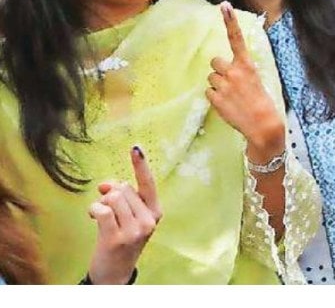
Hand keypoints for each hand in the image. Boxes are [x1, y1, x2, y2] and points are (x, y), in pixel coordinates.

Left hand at [86, 146, 160, 284]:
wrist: (114, 273)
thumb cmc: (120, 240)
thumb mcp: (127, 217)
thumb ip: (120, 197)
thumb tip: (105, 184)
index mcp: (155, 212)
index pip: (147, 183)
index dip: (140, 165)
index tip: (135, 147)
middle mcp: (149, 220)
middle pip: (123, 188)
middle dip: (111, 195)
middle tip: (109, 212)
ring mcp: (134, 230)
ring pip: (112, 197)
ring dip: (101, 204)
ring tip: (102, 219)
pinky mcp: (117, 238)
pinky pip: (102, 209)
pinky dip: (94, 210)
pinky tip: (94, 219)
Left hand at [207, 2, 281, 147]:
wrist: (262, 124)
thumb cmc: (261, 102)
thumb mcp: (256, 80)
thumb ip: (241, 71)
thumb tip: (225, 69)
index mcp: (247, 64)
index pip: (236, 39)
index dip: (230, 21)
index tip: (225, 5)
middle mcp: (234, 71)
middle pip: (214, 61)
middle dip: (219, 70)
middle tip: (230, 83)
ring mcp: (223, 85)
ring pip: (211, 78)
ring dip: (218, 85)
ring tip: (231, 96)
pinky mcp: (215, 98)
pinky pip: (208, 92)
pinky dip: (215, 98)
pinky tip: (227, 104)